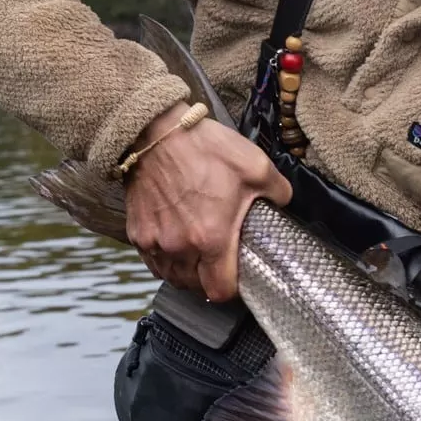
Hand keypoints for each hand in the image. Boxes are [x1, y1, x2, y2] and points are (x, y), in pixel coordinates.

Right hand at [123, 104, 291, 299]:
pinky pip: (152, 261)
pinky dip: (165, 260)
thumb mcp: (256, 166)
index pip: (220, 290)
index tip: (238, 277)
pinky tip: (176, 246)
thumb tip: (284, 203)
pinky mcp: (137, 232)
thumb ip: (279, 192)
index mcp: (211, 237)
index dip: (232, 289)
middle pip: (195, 287)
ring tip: (198, 257)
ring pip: (172, 277)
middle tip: (220, 262)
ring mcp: (155, 241)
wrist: (154, 131)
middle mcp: (180, 246)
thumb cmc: (203, 148)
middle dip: (209, 280)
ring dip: (186, 273)